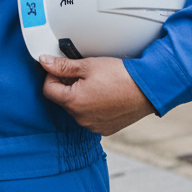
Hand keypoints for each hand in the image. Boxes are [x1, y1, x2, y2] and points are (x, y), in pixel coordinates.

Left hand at [40, 55, 154, 135]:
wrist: (148, 89)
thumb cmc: (120, 76)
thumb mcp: (87, 65)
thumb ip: (62, 66)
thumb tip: (44, 62)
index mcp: (74, 102)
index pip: (48, 90)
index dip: (52, 75)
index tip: (62, 68)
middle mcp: (82, 119)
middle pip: (63, 99)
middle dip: (67, 85)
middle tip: (83, 73)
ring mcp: (94, 126)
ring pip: (77, 109)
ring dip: (80, 96)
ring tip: (97, 84)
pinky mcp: (105, 129)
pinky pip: (90, 117)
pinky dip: (93, 106)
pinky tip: (104, 95)